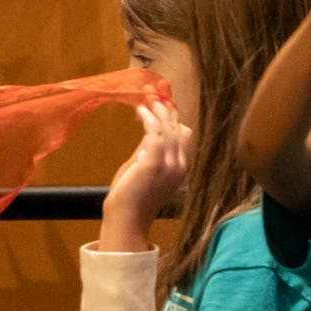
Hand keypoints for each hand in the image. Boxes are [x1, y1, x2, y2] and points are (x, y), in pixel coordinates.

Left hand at [99, 100, 189, 252]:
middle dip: (165, 108)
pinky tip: (141, 110)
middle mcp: (179, 164)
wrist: (126, 218)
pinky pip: (156, 134)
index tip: (157, 104)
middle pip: (178, 127)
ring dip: (157, 109)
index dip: (172, 116)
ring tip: (146, 97)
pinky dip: (149, 119)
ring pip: (169, 128)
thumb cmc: (131, 196)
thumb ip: (148, 150)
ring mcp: (169, 164)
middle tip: (151, 92)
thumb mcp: (144, 168)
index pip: (184, 133)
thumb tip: (147, 132)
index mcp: (180, 166)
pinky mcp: (154, 163)